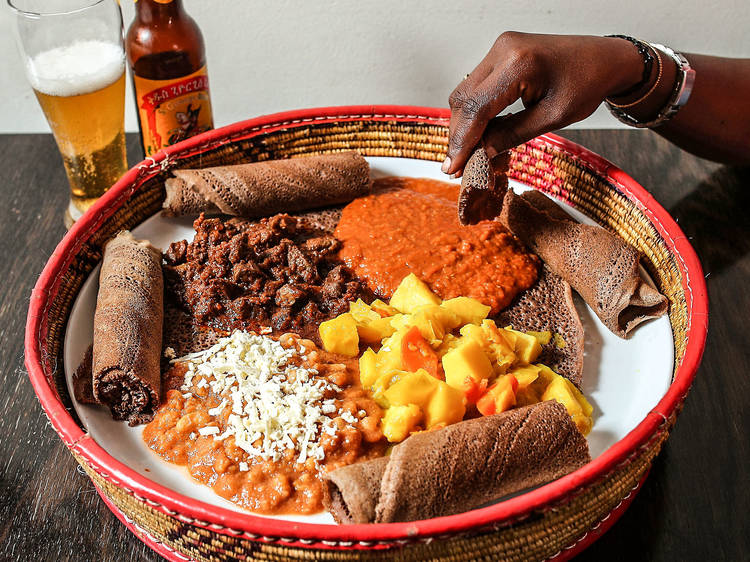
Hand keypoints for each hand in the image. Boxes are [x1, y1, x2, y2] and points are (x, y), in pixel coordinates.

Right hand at [443, 32, 644, 174]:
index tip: (453, 167)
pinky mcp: (500, 53)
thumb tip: (481, 154)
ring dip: (463, 124)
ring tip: (469, 152)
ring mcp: (499, 48)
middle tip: (457, 165)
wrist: (604, 58)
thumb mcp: (552, 117)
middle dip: (458, 135)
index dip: (461, 141)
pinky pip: (476, 85)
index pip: (476, 108)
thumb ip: (512, 135)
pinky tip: (480, 132)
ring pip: (464, 92)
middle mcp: (503, 49)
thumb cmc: (587, 84)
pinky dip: (474, 110)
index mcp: (519, 64)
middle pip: (462, 99)